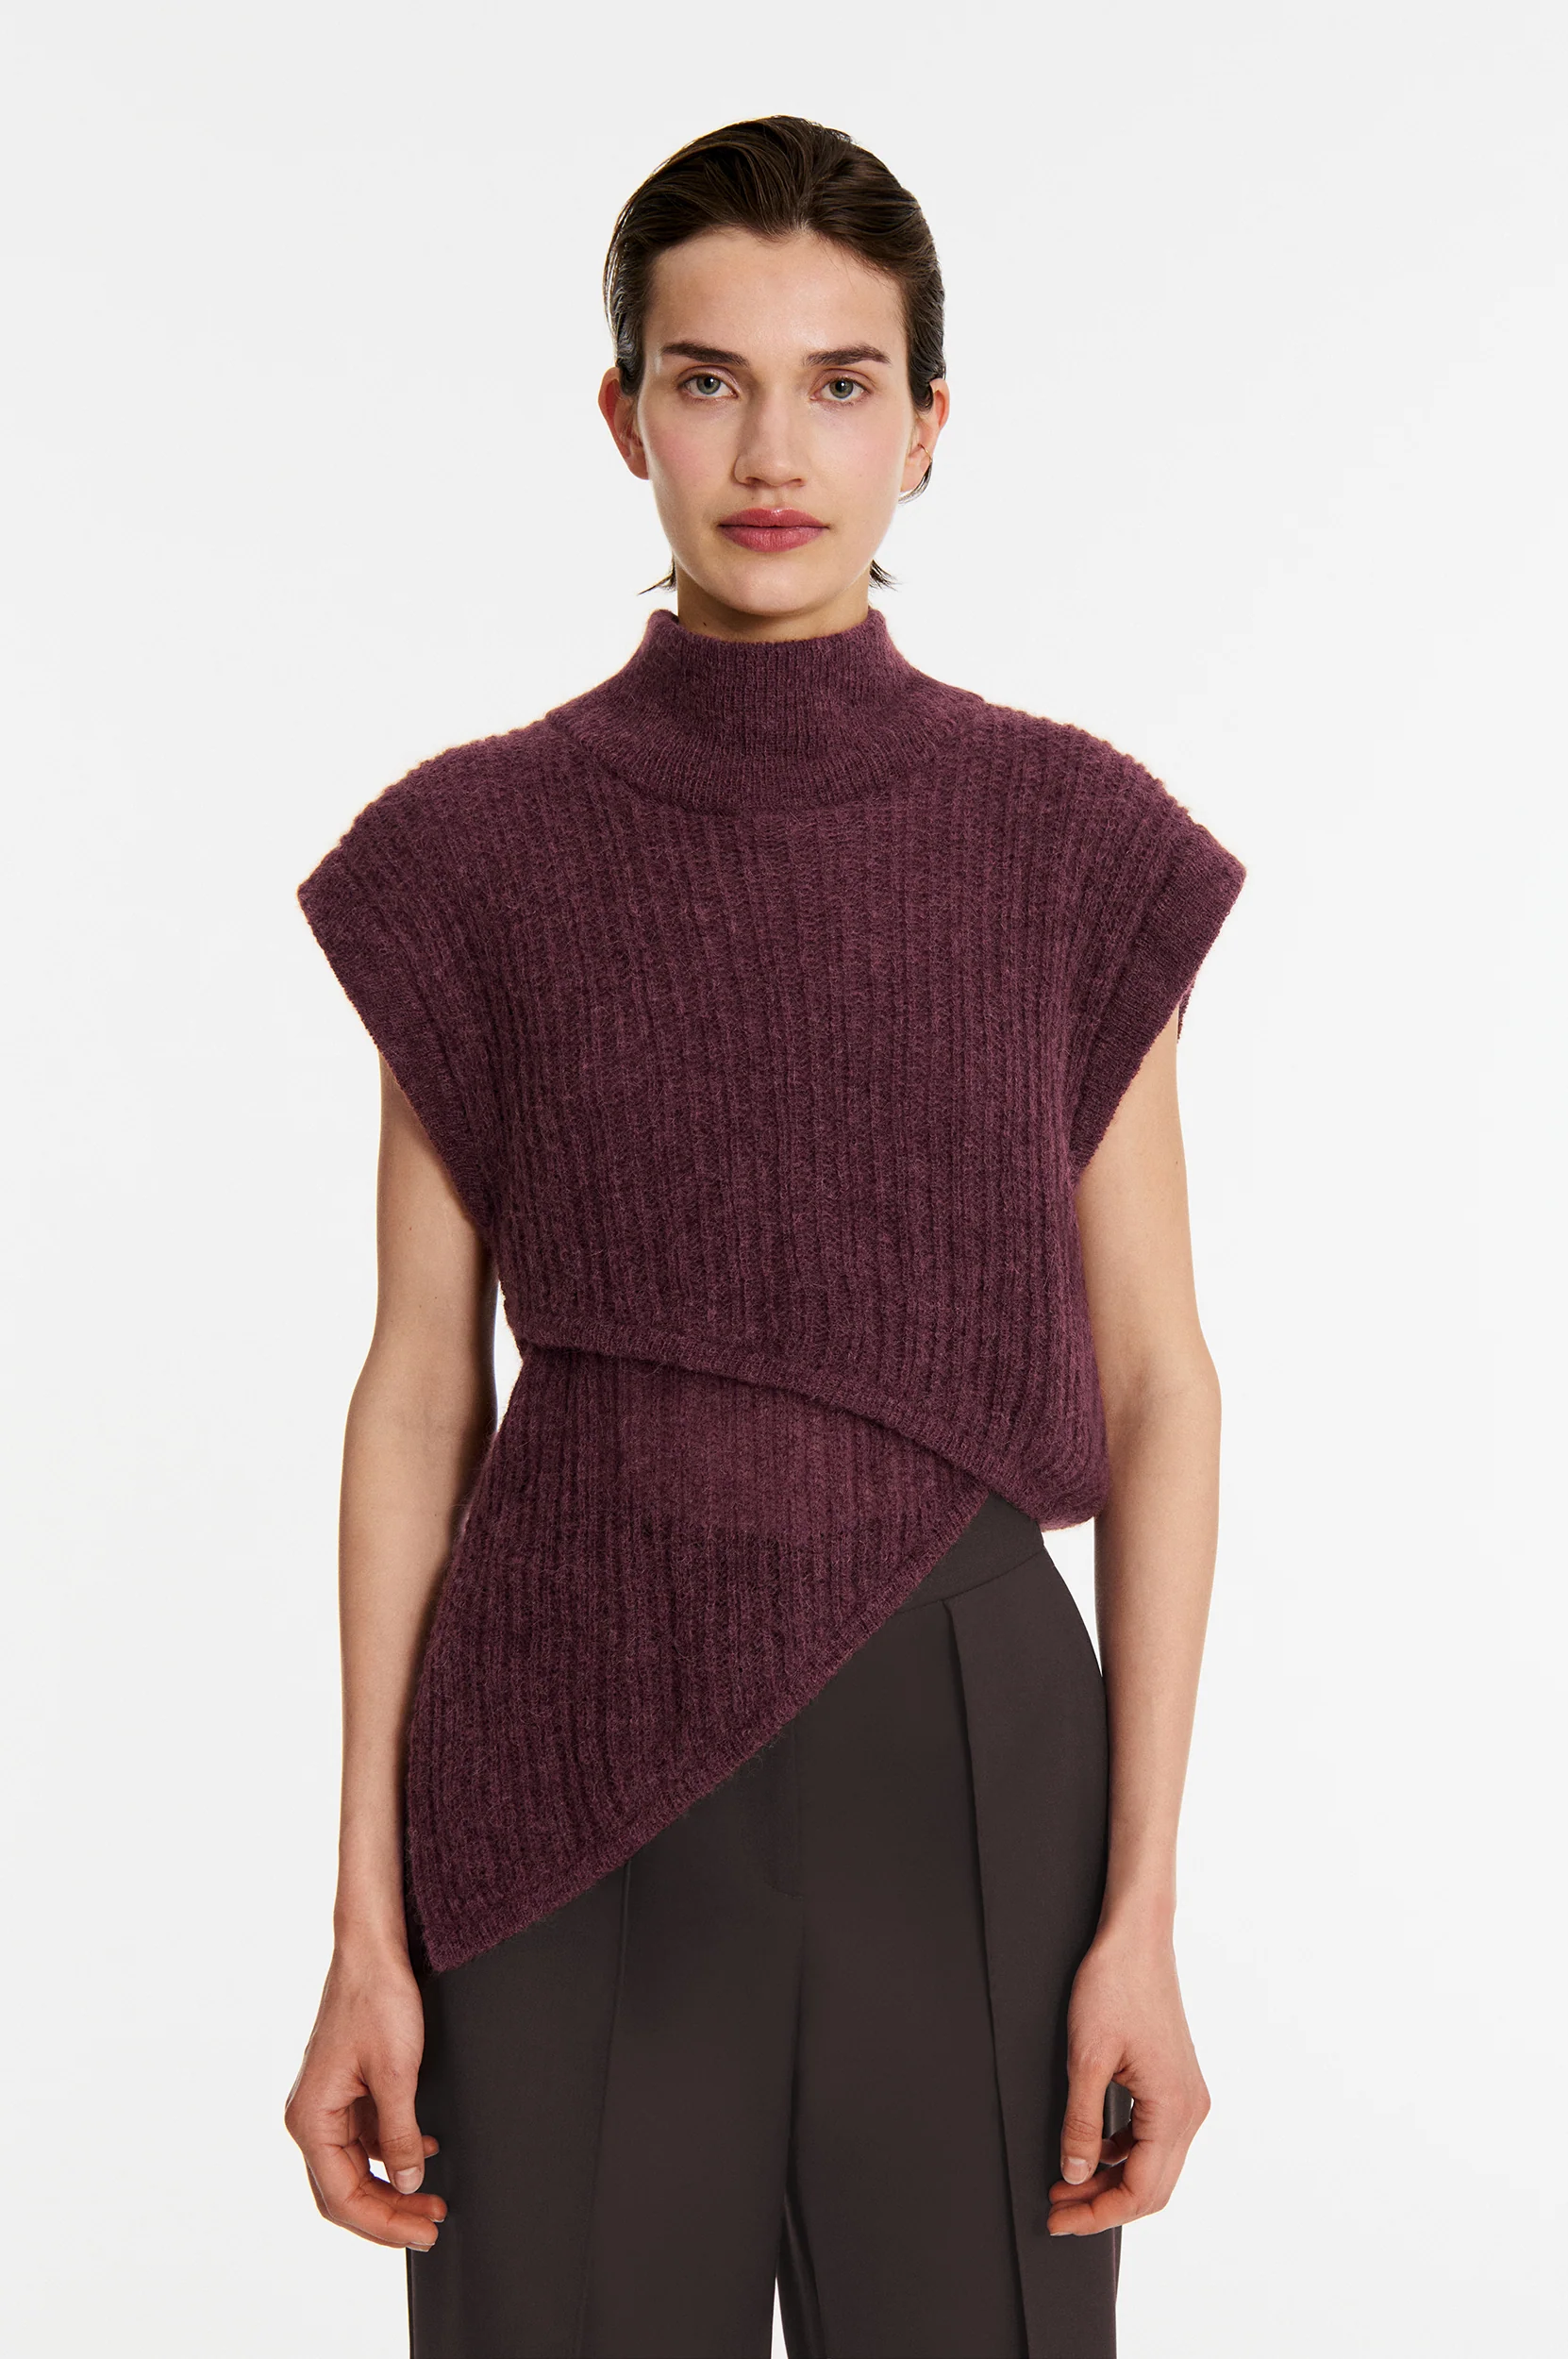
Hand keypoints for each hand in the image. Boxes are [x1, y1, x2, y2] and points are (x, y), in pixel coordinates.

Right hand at [283, 1936, 447, 2250]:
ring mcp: (327, 2105)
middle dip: (389, 2213)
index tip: (422, 2234)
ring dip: (395, 2185)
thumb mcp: (398, 2073)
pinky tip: (424, 2152)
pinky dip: (394, 2152)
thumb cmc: (376, 2000)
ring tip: (434, 2200)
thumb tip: (411, 2183)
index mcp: (310, 2119)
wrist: (372, 1949)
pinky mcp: (344, 2091)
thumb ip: (402, 2134)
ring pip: (357, 2167)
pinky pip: (366, 2139)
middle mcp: (310, 2117)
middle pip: (346, 2189)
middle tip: (431, 2226)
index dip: (383, 2223)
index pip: (343, 2196)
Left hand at [1046, 1923, 1209, 2234]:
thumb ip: (1082, 2124)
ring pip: (1152, 2165)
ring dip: (1110, 2180)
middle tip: (1057, 2209)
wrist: (1136, 1937)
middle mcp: (1190, 2110)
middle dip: (1102, 2204)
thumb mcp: (1086, 2058)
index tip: (1058, 2219)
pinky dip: (1121, 2153)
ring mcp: (1186, 2096)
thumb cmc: (1113, 1985)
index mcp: (1174, 2109)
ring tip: (1065, 2184)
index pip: (1140, 2191)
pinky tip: (1089, 2150)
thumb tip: (1075, 2176)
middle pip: (1151, 2187)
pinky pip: (1151, 2137)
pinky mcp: (1175, 2084)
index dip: (1097, 2213)